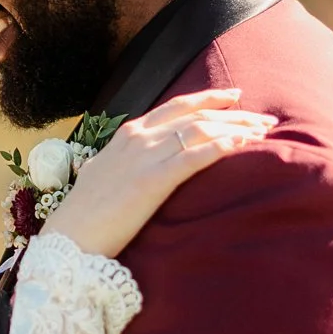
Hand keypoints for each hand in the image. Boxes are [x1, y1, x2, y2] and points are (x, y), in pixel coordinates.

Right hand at [41, 88, 274, 258]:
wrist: (70, 237)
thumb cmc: (88, 213)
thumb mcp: (107, 174)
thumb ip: (128, 161)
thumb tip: (145, 162)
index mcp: (128, 134)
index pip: (176, 107)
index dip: (208, 99)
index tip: (235, 96)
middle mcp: (138, 137)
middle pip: (195, 114)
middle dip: (233, 113)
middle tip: (263, 117)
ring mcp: (145, 156)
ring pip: (200, 130)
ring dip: (235, 127)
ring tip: (262, 131)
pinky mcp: (152, 180)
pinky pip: (194, 157)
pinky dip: (220, 147)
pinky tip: (242, 145)